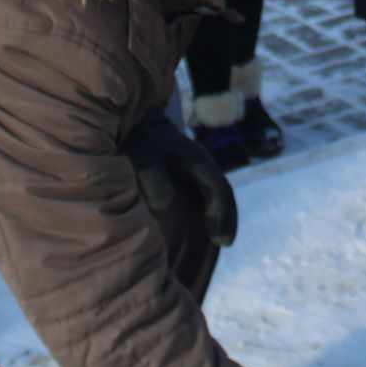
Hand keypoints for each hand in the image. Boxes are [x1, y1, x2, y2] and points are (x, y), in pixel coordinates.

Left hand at [123, 111, 237, 247]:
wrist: (137, 123)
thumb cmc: (139, 143)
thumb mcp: (143, 159)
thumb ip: (153, 180)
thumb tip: (165, 204)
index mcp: (197, 159)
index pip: (219, 189)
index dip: (222, 214)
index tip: (219, 239)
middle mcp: (202, 163)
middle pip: (224, 192)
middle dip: (228, 218)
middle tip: (225, 243)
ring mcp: (198, 166)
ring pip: (218, 192)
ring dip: (222, 214)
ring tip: (220, 239)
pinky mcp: (189, 171)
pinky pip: (207, 191)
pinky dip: (211, 209)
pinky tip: (205, 225)